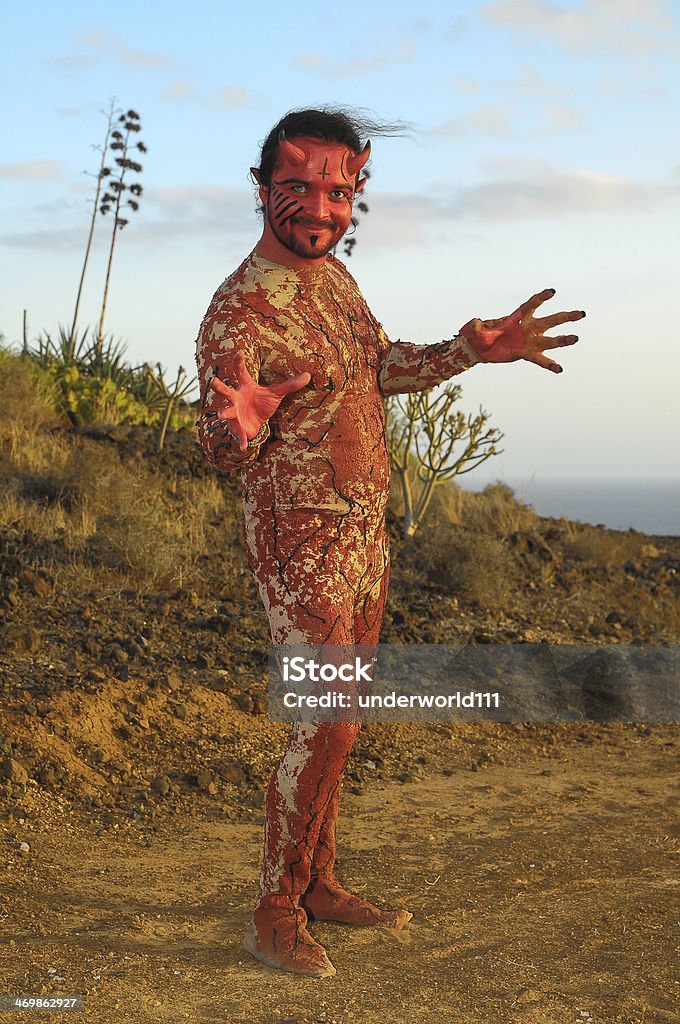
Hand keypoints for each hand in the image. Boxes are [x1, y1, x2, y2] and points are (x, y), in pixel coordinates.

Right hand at [210, 352, 310, 450]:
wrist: (255, 423)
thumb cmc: (262, 403)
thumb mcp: (276, 393)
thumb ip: (290, 385)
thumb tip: (309, 375)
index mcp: (245, 387)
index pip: (241, 372)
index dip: (238, 362)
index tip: (239, 352)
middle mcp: (236, 398)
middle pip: (225, 391)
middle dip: (219, 387)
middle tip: (213, 380)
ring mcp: (234, 413)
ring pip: (226, 412)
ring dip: (224, 413)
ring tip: (221, 414)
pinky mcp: (238, 427)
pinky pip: (239, 434)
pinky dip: (241, 440)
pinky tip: (244, 446)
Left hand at [460, 288, 585, 372]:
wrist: (478, 349)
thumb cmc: (477, 335)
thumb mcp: (473, 329)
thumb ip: (476, 326)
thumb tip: (476, 324)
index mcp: (516, 318)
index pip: (531, 306)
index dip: (541, 298)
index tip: (552, 292)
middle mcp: (526, 328)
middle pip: (548, 321)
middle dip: (564, 317)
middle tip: (580, 314)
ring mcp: (528, 341)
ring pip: (548, 340)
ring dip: (562, 340)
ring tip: (575, 338)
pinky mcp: (525, 354)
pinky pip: (539, 359)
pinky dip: (549, 364)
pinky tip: (559, 369)